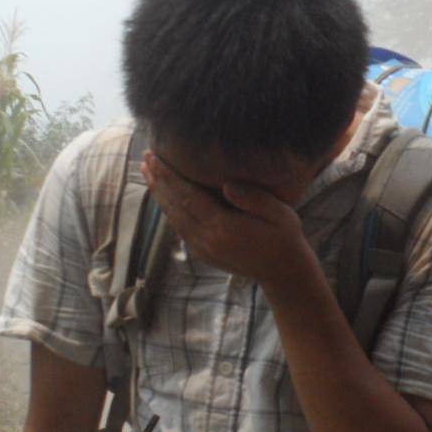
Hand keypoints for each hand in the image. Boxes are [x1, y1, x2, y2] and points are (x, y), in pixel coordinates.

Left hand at [143, 152, 315, 288]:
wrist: (284, 273)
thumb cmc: (285, 237)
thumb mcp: (280, 214)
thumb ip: (254, 199)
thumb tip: (226, 184)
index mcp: (225, 227)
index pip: (189, 196)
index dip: (170, 177)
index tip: (157, 158)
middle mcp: (208, 240)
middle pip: (176, 206)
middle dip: (159, 181)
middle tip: (146, 159)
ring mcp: (204, 249)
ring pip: (174, 219)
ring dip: (160, 196)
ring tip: (149, 174)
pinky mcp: (203, 254)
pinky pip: (180, 229)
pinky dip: (170, 211)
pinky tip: (165, 198)